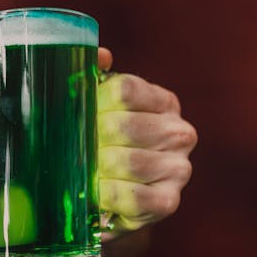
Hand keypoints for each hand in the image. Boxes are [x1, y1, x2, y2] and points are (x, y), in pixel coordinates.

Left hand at [96, 48, 196, 233]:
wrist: (110, 197)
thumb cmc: (102, 145)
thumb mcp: (98, 108)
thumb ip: (96, 77)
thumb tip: (101, 55)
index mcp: (162, 101)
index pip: (125, 89)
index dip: (95, 102)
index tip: (82, 115)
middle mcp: (179, 132)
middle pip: (123, 126)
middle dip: (91, 140)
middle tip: (77, 149)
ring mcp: (179, 168)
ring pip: (127, 161)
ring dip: (97, 168)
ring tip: (87, 171)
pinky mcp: (169, 201)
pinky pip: (131, 196)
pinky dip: (107, 195)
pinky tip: (97, 192)